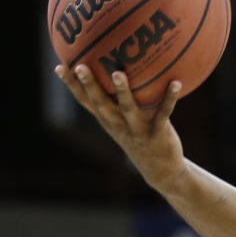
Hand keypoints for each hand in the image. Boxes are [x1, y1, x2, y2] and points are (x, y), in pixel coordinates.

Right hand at [55, 64, 184, 191]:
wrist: (160, 169)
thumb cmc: (140, 137)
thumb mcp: (124, 121)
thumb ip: (117, 99)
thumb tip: (115, 66)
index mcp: (108, 120)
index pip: (85, 101)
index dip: (71, 86)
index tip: (59, 67)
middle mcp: (119, 124)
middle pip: (100, 104)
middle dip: (89, 85)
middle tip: (80, 66)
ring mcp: (138, 130)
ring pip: (128, 109)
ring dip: (122, 91)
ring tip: (118, 73)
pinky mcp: (158, 133)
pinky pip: (163, 113)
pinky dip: (170, 98)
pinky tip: (176, 82)